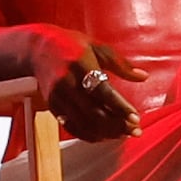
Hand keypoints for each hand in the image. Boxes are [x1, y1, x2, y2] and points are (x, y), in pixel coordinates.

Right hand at [23, 26, 137, 140]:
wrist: (37, 49)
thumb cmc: (71, 45)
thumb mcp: (97, 46)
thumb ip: (120, 63)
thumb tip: (144, 77)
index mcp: (81, 65)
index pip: (103, 92)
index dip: (120, 107)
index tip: (136, 119)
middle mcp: (68, 83)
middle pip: (94, 112)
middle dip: (117, 125)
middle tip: (135, 131)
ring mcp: (58, 97)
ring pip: (84, 123)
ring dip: (106, 133)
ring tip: (124, 134)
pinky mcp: (53, 106)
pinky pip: (73, 127)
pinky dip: (90, 135)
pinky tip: (104, 135)